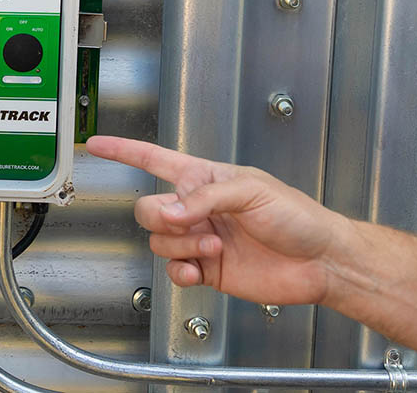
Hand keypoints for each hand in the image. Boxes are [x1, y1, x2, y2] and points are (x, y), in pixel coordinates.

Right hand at [86, 136, 352, 305]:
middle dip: (162, 217)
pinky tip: (200, 270)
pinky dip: (181, 272)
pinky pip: (173, 270)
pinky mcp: (206, 268)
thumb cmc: (298, 217)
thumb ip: (206, 197)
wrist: (320, 262)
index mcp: (205, 178)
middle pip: (148, 208)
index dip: (123, 151)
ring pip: (159, 241)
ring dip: (182, 246)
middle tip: (190, 224)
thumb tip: (172, 211)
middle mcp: (197, 207)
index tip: (96, 144)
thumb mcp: (252, 190)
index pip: (154, 159)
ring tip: (214, 246)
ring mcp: (199, 239)